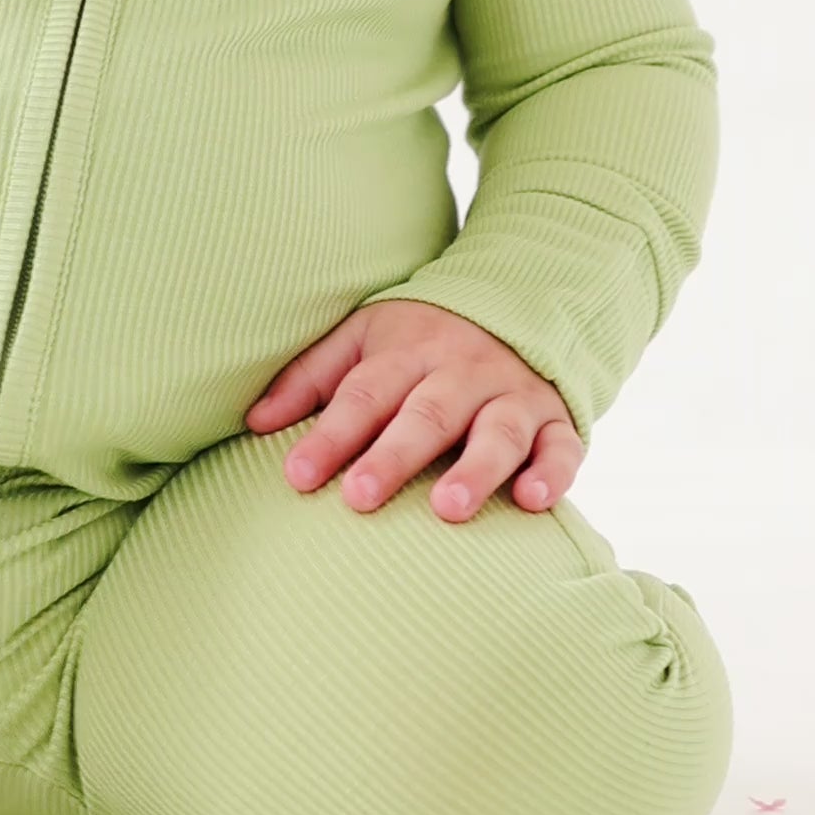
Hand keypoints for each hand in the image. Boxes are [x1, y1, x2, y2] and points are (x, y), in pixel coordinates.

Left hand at [244, 299, 583, 520]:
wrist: (517, 304)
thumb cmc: (419, 341)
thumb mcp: (362, 339)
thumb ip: (310, 379)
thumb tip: (252, 423)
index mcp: (408, 350)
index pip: (365, 393)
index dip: (331, 435)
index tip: (296, 476)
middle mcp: (463, 371)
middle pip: (427, 413)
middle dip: (394, 456)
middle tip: (360, 498)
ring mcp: (513, 395)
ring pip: (497, 431)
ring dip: (475, 469)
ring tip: (447, 510)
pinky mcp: (557, 421)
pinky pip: (562, 448)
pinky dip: (552, 474)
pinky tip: (533, 503)